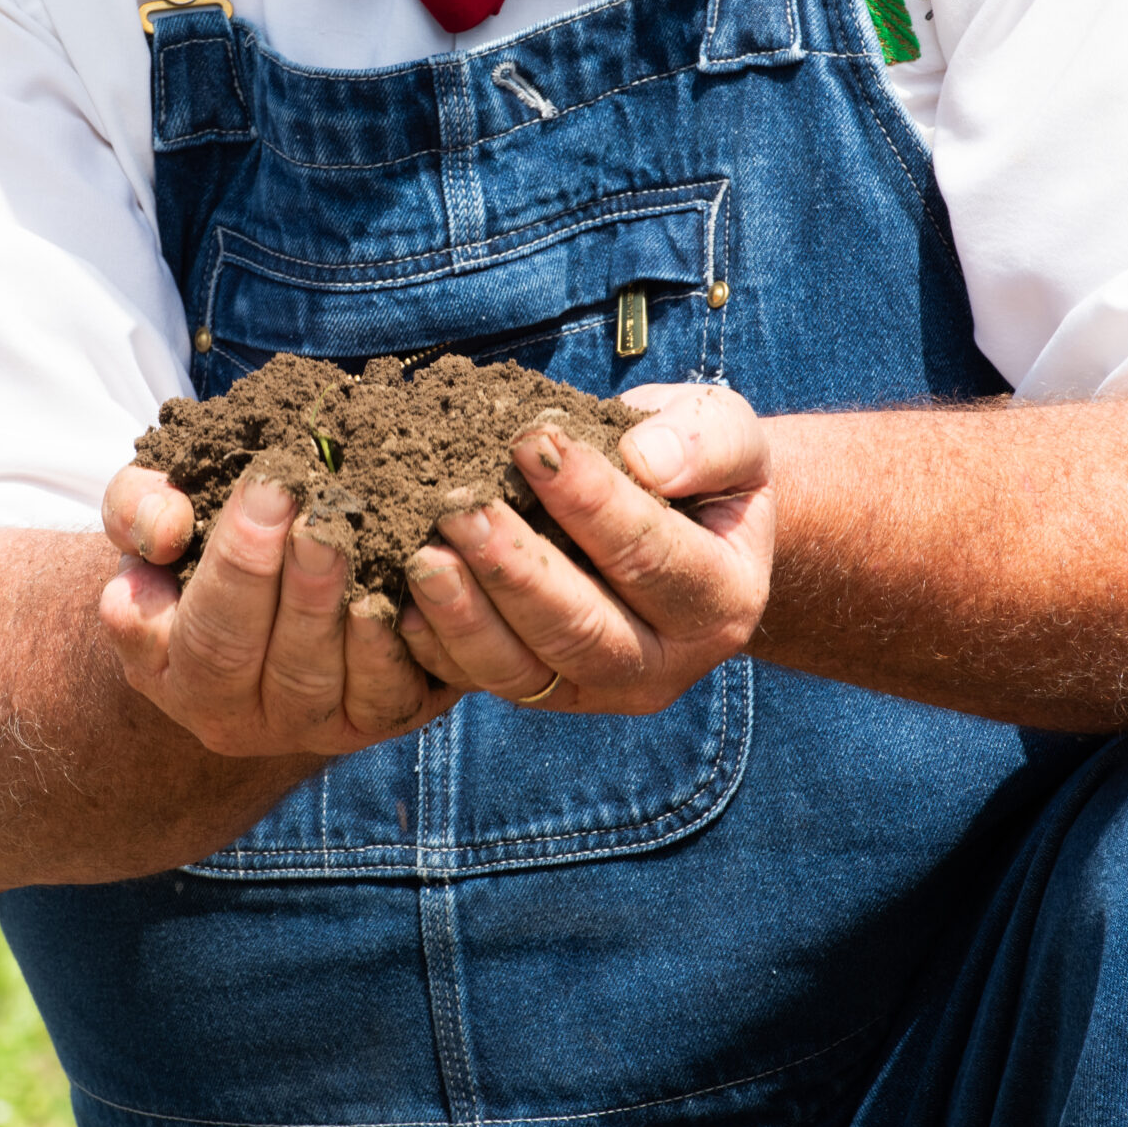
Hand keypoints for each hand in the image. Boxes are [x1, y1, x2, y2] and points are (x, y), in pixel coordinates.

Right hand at [99, 464, 460, 756]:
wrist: (262, 582)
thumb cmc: (199, 538)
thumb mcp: (149, 510)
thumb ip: (136, 509)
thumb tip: (165, 531)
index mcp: (169, 670)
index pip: (203, 631)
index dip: (238, 561)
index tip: (270, 487)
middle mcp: (234, 716)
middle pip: (273, 665)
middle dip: (299, 588)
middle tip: (323, 517)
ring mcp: (307, 728)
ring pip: (327, 686)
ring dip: (347, 616)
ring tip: (367, 549)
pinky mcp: (374, 721)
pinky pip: (390, 699)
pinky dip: (403, 650)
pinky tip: (411, 590)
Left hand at [397, 383, 773, 714]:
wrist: (686, 524)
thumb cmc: (697, 466)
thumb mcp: (724, 434)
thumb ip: (705, 440)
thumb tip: (646, 460)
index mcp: (722, 598)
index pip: (651, 555)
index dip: (589, 500)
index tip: (530, 442)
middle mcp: (666, 661)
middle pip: (583, 630)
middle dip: (515, 569)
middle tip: (459, 509)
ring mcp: (601, 688)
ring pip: (527, 671)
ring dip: (467, 617)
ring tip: (422, 557)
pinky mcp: (546, 693)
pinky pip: (487, 682)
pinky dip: (441, 648)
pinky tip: (403, 604)